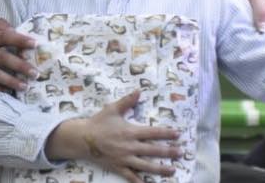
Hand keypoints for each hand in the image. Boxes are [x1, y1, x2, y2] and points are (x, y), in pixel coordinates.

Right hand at [45, 90, 180, 182]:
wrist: (83, 139)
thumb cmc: (98, 122)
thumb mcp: (112, 109)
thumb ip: (127, 101)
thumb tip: (139, 91)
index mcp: (130, 131)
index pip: (153, 133)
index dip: (166, 134)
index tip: (178, 134)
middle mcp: (130, 146)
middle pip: (153, 150)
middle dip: (169, 152)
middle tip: (181, 153)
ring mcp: (125, 159)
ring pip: (146, 166)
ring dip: (160, 168)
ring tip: (172, 170)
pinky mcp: (118, 167)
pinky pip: (131, 176)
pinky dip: (140, 181)